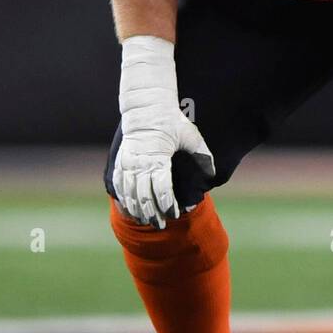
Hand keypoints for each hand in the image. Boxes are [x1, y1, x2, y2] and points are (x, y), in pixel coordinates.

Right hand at [113, 36, 214, 227]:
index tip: (174, 213)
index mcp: (158, 159)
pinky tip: (128, 208)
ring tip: (145, 221)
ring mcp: (128, 163)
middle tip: (160, 225)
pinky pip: (118, 185)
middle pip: (144, 197)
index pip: (161, 189)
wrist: (147, 107)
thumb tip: (213, 173)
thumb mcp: (190, 135)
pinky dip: (123, 198)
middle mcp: (140, 164)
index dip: (167, 204)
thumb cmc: (171, 121)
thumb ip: (202, 155)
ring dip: (137, 210)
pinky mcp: (121, 162)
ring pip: (129, 194)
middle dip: (152, 214)